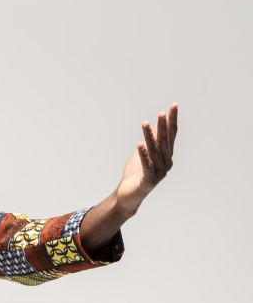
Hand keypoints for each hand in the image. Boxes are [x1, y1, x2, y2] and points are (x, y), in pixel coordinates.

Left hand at [114, 103, 176, 217]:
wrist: (128, 196)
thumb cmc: (136, 174)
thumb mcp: (144, 154)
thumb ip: (151, 142)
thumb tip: (157, 125)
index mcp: (166, 156)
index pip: (171, 135)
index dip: (172, 121)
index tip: (174, 106)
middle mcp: (166, 163)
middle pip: (165, 142)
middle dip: (163, 127)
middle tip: (162, 112)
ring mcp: (159, 172)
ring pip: (155, 152)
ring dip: (150, 137)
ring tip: (145, 124)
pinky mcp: (148, 180)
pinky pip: (146, 166)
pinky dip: (143, 155)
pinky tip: (139, 144)